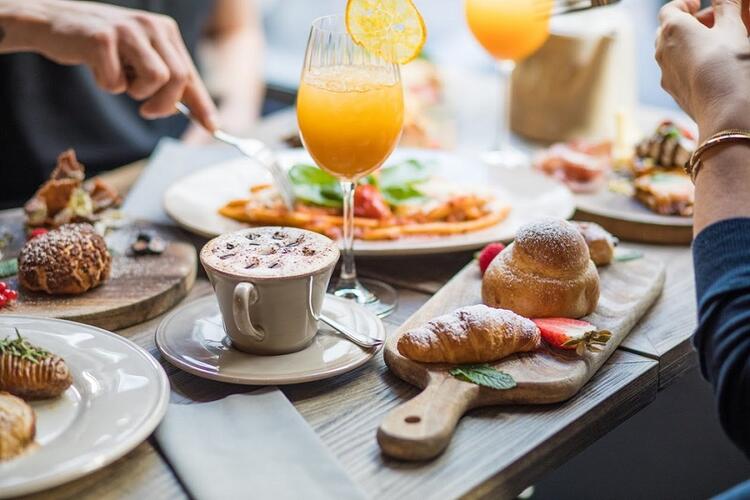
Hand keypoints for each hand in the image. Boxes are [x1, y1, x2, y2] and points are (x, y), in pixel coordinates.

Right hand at [0, 0, 217, 129]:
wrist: (52, 22)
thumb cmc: (101, 46)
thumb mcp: (139, 57)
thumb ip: (165, 79)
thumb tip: (192, 113)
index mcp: (165, 30)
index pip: (189, 73)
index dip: (201, 103)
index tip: (212, 127)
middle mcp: (151, 25)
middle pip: (178, 78)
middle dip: (165, 104)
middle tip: (147, 110)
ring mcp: (127, 30)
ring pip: (156, 78)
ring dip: (136, 92)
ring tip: (120, 80)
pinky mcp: (102, 38)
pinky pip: (117, 81)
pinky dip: (107, 84)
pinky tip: (97, 68)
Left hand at [656, 0, 749, 138]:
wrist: (724, 112)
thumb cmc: (729, 66)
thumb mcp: (733, 28)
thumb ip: (727, 6)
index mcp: (673, 30)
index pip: (670, 9)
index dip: (685, 3)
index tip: (700, 4)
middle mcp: (662, 52)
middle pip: (668, 31)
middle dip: (689, 23)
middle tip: (714, 23)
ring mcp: (665, 75)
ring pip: (671, 52)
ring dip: (688, 43)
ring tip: (715, 43)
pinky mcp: (673, 92)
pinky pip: (676, 71)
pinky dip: (688, 62)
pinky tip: (710, 66)